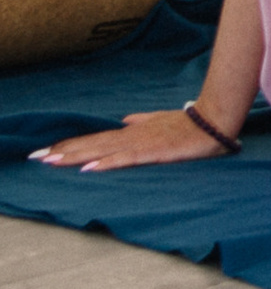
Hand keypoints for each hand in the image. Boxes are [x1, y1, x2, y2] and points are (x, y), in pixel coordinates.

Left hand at [29, 108, 226, 171]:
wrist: (215, 120)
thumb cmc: (191, 123)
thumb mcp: (163, 120)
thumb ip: (143, 120)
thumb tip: (125, 119)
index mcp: (134, 131)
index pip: (96, 138)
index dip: (72, 144)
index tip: (49, 149)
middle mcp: (133, 136)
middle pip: (92, 144)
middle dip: (64, 151)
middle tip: (37, 157)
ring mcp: (142, 143)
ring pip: (102, 151)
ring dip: (76, 157)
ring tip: (52, 162)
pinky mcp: (154, 152)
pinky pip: (125, 160)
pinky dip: (105, 164)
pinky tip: (88, 169)